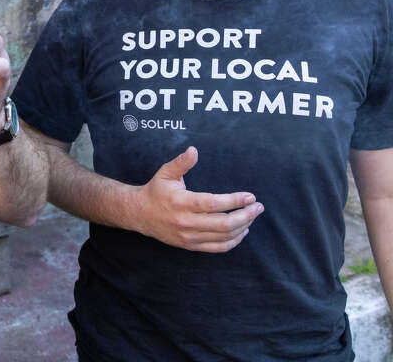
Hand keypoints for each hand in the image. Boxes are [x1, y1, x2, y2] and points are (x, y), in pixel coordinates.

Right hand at [132, 147, 263, 252]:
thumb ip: (181, 163)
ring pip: (223, 237)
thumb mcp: (165, 173)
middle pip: (223, 224)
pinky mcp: (190, 245)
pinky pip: (218, 247)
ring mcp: (188, 236)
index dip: (235, 201)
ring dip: (243, 227)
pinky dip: (234, 241)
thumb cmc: (156, 191)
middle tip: (258, 207)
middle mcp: (185, 222)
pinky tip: (242, 230)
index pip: (213, 204)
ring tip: (252, 216)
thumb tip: (194, 150)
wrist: (140, 214)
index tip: (250, 196)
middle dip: (246, 216)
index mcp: (181, 202)